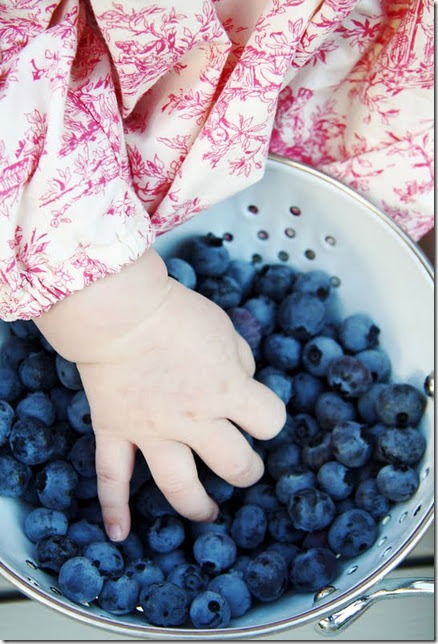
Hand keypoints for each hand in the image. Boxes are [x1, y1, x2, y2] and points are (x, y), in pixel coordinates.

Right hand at [35, 249, 285, 540]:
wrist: (119, 309)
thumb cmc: (177, 313)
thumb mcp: (225, 329)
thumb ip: (240, 362)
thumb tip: (241, 381)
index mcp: (227, 391)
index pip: (270, 421)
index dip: (268, 418)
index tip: (258, 413)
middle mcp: (195, 420)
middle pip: (235, 465)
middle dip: (246, 469)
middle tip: (244, 466)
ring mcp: (153, 431)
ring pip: (180, 486)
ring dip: (198, 505)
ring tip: (208, 512)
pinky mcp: (117, 430)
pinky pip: (113, 477)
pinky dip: (114, 507)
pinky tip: (120, 533)